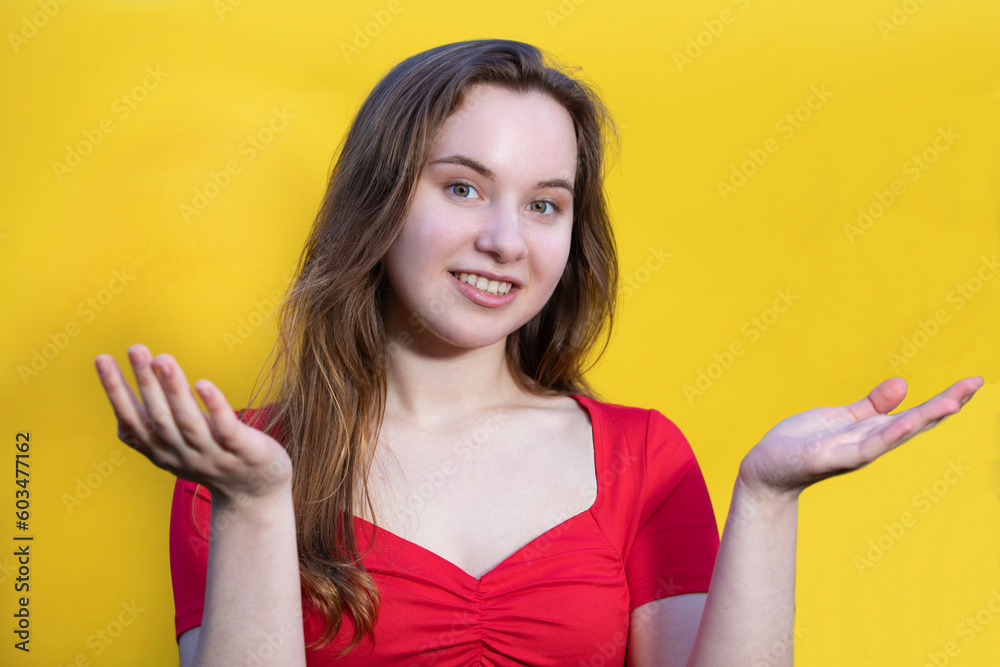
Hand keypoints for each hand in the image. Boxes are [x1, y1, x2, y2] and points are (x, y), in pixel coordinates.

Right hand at [94, 343, 291, 505]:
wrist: (255, 496)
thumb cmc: (214, 462)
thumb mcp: (177, 450)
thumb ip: (154, 430)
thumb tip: (121, 403)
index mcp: (163, 451)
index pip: (133, 420)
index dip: (116, 391)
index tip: (103, 359)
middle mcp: (183, 454)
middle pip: (159, 416)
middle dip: (144, 381)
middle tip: (135, 349)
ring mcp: (213, 455)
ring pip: (189, 421)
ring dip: (174, 390)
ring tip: (163, 360)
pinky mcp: (243, 451)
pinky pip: (226, 428)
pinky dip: (214, 407)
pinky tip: (203, 384)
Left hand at [738, 375, 984, 501]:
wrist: (767, 468)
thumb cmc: (803, 443)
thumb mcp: (841, 417)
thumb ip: (870, 405)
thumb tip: (904, 384)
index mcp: (873, 432)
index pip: (916, 414)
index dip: (946, 399)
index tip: (974, 382)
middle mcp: (870, 444)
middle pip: (915, 423)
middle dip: (945, 405)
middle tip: (975, 385)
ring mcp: (854, 453)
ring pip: (895, 435)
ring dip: (923, 419)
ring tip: (952, 402)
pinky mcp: (832, 458)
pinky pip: (864, 447)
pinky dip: (886, 436)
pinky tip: (905, 423)